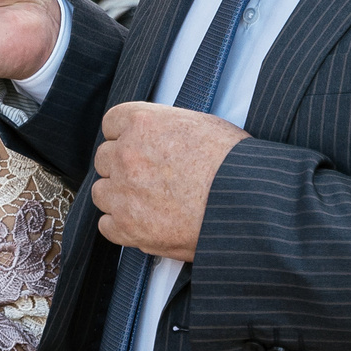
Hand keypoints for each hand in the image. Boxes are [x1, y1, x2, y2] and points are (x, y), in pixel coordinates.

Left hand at [88, 103, 247, 263]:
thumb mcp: (202, 125)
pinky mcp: (128, 226)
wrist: (249, 204)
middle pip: (105, 158)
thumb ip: (166, 129)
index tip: (135, 146)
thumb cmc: (236, 165)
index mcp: (143, 123)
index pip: (111, 124)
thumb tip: (158, 137)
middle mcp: (127, 155)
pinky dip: (122, 227)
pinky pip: (107, 225)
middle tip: (148, 178)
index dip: (124, 137)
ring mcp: (124, 192)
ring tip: (148, 203)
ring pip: (102, 192)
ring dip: (119, 197)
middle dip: (123, 167)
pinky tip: (145, 223)